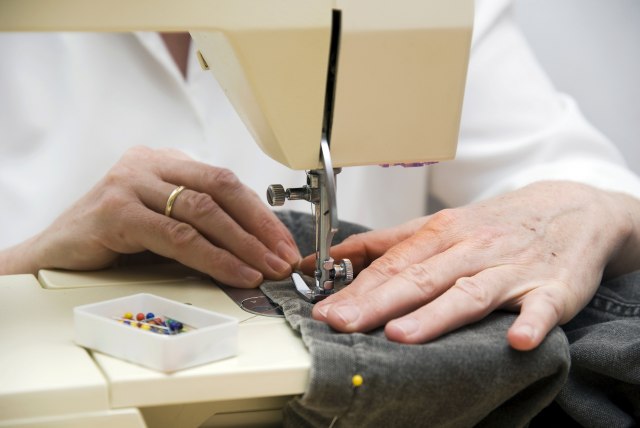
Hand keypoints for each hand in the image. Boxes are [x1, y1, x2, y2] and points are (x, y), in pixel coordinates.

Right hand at [13, 146, 299, 286]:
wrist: (52, 255)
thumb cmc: (112, 239)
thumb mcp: (161, 219)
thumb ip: (197, 220)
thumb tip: (255, 244)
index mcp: (165, 161)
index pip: (226, 181)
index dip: (261, 213)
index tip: (285, 243)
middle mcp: (150, 164)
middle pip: (221, 188)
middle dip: (260, 226)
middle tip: (284, 258)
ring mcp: (130, 183)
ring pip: (203, 211)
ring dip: (243, 244)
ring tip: (267, 269)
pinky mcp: (115, 211)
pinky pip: (177, 235)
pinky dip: (213, 257)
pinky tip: (235, 273)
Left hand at [306, 181, 639, 349]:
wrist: (571, 209)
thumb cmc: (497, 223)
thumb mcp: (442, 224)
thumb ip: (391, 242)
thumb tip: (339, 256)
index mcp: (444, 233)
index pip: (393, 263)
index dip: (357, 288)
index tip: (325, 310)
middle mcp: (473, 248)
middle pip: (420, 277)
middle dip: (378, 302)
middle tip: (343, 323)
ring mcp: (512, 268)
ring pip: (469, 292)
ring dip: (436, 315)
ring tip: (402, 335)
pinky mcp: (552, 288)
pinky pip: (542, 308)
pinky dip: (532, 323)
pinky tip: (517, 340)